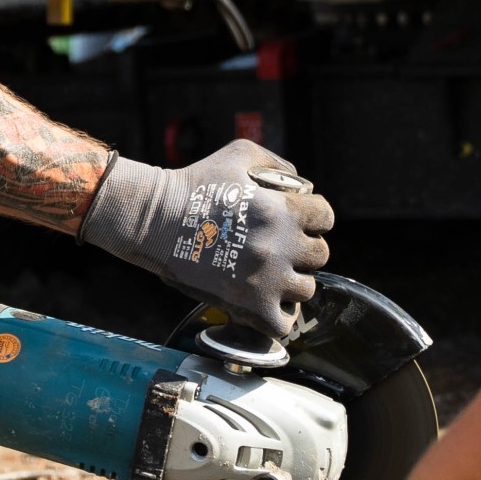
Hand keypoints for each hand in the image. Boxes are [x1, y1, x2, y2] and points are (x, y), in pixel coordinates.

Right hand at [77, 140, 332, 340]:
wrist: (154, 221)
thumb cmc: (194, 184)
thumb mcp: (240, 154)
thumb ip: (278, 163)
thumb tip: (302, 184)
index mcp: (283, 209)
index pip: (326, 217)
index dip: (314, 217)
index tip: (299, 221)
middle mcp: (280, 246)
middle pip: (320, 255)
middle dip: (304, 249)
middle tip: (281, 248)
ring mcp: (267, 280)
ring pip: (306, 290)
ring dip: (292, 282)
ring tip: (272, 275)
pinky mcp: (249, 307)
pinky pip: (284, 324)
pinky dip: (280, 317)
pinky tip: (267, 303)